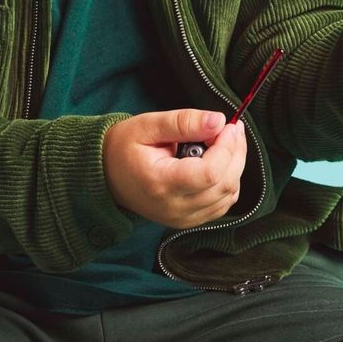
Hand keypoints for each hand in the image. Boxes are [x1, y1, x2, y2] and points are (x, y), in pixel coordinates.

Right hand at [102, 109, 246, 228]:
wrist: (106, 175)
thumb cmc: (123, 147)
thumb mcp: (147, 125)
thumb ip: (183, 122)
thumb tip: (218, 121)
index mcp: (161, 183)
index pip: (210, 173)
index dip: (227, 148)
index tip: (229, 125)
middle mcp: (174, 207)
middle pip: (224, 184)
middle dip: (236, 152)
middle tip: (232, 128)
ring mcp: (183, 218)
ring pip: (228, 196)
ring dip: (235, 166)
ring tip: (225, 141)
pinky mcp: (189, 220)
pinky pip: (222, 204)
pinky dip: (229, 181)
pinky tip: (220, 161)